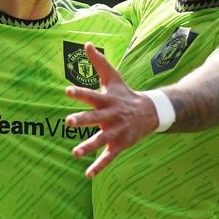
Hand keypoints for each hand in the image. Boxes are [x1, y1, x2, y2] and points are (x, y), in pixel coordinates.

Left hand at [64, 42, 160, 178]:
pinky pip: (108, 157)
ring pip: (101, 140)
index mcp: (106, 100)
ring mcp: (116, 131)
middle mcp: (111, 115)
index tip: (67, 91)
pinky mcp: (120, 144)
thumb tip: (87, 44)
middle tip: (69, 122)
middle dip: (83, 120)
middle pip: (95, 118)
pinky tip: (88, 174)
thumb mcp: (113, 77)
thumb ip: (99, 62)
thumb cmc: (125, 94)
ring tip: (75, 152)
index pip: (91, 95)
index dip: (80, 93)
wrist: (151, 112)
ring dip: (89, 146)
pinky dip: (99, 166)